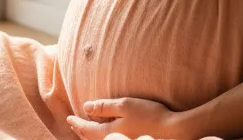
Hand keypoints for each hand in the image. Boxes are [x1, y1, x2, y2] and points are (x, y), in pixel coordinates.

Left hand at [66, 98, 206, 139]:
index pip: (86, 129)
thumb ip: (104, 107)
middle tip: (73, 125)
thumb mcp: (125, 105)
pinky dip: (102, 138)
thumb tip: (86, 108)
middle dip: (81, 131)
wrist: (174, 132)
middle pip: (91, 139)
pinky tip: (106, 134)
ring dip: (90, 136)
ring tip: (85, 130)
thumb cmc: (150, 115)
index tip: (68, 118)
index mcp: (108, 133)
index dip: (76, 123)